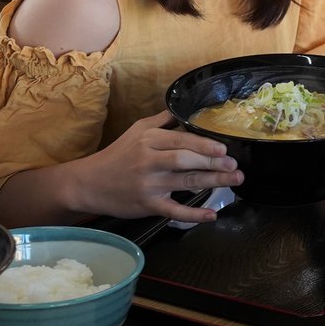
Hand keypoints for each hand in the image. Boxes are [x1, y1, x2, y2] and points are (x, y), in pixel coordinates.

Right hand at [70, 111, 243, 221]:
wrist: (90, 183)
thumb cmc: (118, 155)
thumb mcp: (137, 130)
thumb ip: (163, 121)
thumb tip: (185, 110)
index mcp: (148, 140)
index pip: (182, 140)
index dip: (205, 145)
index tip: (224, 149)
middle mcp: (149, 160)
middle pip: (186, 160)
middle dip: (214, 162)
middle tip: (234, 165)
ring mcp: (149, 184)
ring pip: (186, 182)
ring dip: (213, 181)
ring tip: (234, 180)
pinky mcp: (147, 205)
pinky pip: (174, 211)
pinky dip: (193, 214)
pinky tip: (211, 214)